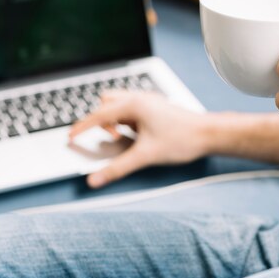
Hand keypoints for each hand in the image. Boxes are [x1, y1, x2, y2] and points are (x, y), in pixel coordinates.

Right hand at [69, 91, 208, 187]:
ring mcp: (148, 102)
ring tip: (127, 137)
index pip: (99, 115)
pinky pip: (132, 110)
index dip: (82, 127)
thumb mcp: (145, 156)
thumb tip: (95, 179)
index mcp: (133, 105)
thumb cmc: (181, 139)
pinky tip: (139, 135)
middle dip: (103, 121)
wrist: (208, 134)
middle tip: (114, 139)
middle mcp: (139, 98)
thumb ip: (117, 168)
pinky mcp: (155, 108)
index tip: (70, 136)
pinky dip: (128, 121)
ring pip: (120, 105)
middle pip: (106, 104)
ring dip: (116, 120)